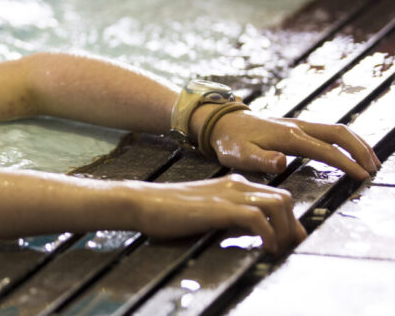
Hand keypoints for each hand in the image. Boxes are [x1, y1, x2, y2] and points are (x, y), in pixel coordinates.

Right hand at [135, 174, 305, 253]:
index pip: (274, 196)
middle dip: (293, 225)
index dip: (287, 219)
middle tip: (291, 247)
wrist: (142, 202)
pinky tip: (265, 247)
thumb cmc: (166, 211)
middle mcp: (235, 186)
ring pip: (278, 204)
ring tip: (279, 249)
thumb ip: (227, 217)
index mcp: (232, 185)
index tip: (289, 240)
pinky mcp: (220, 208)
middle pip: (284, 198)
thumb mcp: (204, 211)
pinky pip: (258, 218)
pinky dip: (269, 234)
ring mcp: (228, 195)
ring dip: (285, 230)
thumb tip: (248, 234)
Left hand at [208, 111, 380, 179]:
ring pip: (336, 129)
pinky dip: (345, 140)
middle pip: (339, 133)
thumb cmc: (229, 142)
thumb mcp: (239, 154)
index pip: (325, 150)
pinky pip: (328, 130)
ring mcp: (298, 124)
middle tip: (374, 169)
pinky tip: (350, 151)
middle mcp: (298, 127)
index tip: (362, 176)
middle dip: (360, 150)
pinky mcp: (296, 126)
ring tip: (371, 161)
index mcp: (288, 136)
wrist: (220, 122)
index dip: (346, 163)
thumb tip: (282, 162)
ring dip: (356, 143)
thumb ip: (260, 160)